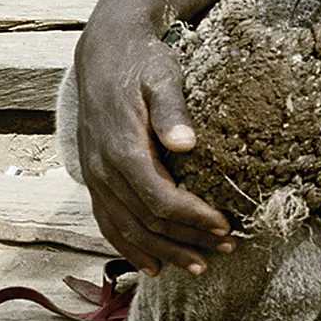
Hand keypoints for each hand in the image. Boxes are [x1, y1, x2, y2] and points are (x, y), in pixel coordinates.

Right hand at [73, 11, 229, 273]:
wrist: (105, 54)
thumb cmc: (142, 63)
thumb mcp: (162, 76)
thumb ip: (172, 110)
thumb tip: (186, 144)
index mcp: (121, 150)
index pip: (159, 199)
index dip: (192, 218)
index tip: (225, 225)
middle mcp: (102, 171)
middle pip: (145, 222)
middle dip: (186, 241)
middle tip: (225, 250)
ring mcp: (95, 178)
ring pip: (125, 230)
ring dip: (162, 252)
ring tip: (198, 266)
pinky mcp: (95, 179)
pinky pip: (108, 223)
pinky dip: (129, 248)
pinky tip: (152, 266)